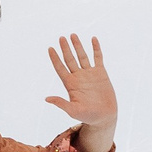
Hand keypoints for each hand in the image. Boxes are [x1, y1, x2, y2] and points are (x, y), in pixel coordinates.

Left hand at [44, 35, 115, 151]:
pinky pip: (98, 58)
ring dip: (78, 46)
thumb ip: (60, 103)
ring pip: (82, 56)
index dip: (55, 58)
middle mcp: (78, 76)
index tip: (50, 48)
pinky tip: (93, 39)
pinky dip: (96, 48)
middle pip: (70, 59)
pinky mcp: (101, 73)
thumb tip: (46, 99)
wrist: (104, 116)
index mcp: (70, 83)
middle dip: (65, 48)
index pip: (60, 68)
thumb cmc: (87, 115)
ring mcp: (89, 73)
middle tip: (61, 37)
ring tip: (73, 35)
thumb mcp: (72, 110)